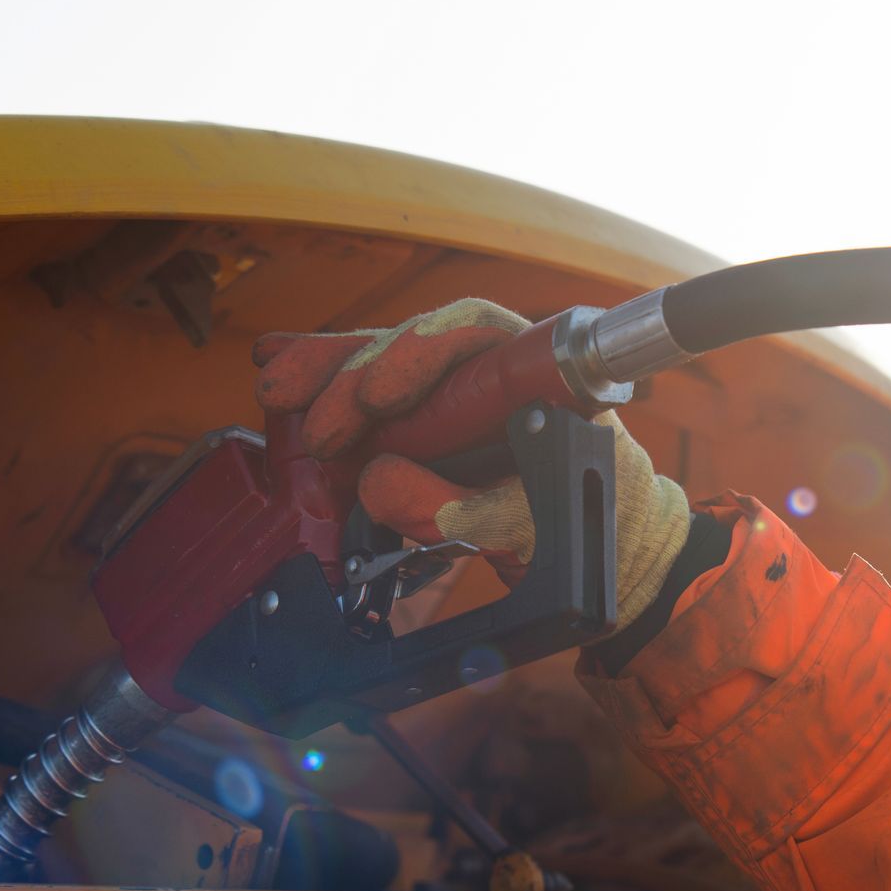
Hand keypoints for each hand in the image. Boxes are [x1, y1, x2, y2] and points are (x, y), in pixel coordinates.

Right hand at [253, 300, 691, 633]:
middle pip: (415, 345)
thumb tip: (373, 483)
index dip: (418, 354)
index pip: (475, 332)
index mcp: (541, 374)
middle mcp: (494, 370)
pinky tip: (272, 371)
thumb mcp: (535, 530)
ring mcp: (457, 397)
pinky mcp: (426, 428)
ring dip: (324, 373)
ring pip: (384, 364)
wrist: (617, 557)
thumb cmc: (597, 530)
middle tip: (312, 423)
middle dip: (354, 374)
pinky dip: (323, 394)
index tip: (376, 396)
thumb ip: (460, 509)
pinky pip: (370, 402)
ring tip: (274, 386)